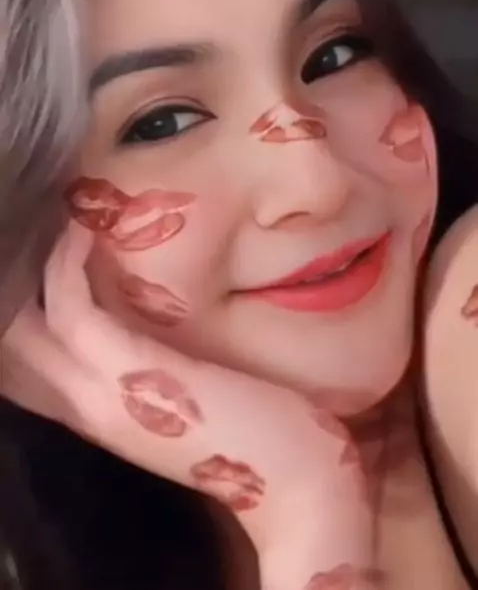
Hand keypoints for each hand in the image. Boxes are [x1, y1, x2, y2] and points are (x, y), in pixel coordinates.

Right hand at [0, 223, 373, 589]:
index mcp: (95, 414)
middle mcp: (83, 407)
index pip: (23, 368)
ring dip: (35, 264)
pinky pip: (72, 309)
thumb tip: (144, 329)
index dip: (17, 314)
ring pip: (24, 326)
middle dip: (15, 286)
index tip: (34, 263)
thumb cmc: (251, 433)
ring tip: (57, 217)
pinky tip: (79, 230)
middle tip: (34, 229)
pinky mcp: (130, 375)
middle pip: (11, 346)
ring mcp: (101, 393)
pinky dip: (66, 265)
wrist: (294, 482)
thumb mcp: (183, 401)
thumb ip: (151, 373)